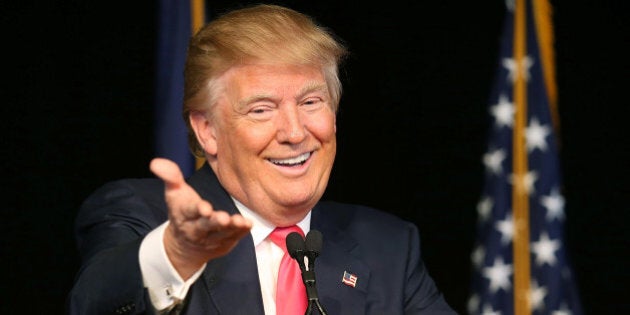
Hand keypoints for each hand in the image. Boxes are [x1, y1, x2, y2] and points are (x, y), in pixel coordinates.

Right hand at [150, 158, 252, 278]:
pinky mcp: (225, 243)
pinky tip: (248, 224)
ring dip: (231, 228)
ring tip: (240, 222)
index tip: (204, 207)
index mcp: (183, 215)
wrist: (185, 245)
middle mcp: (196, 229)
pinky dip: (241, 232)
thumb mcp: (174, 194)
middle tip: (223, 218)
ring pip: (222, 234)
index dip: (197, 210)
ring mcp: (211, 238)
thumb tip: (156, 162)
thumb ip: (170, 177)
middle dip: (214, 222)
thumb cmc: (183, 213)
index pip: (189, 211)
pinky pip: (234, 238)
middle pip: (206, 226)